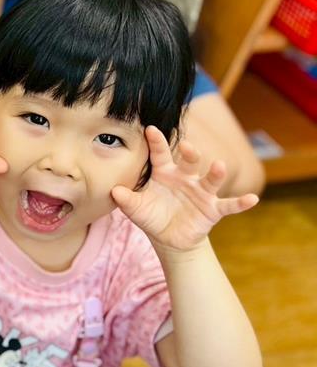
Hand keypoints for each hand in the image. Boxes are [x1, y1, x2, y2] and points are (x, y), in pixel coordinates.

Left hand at [111, 127, 258, 253]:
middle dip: (190, 153)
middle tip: (187, 146)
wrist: (169, 238)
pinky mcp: (213, 209)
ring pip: (210, 179)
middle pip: (189, 161)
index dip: (156, 142)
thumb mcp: (136, 209)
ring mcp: (201, 192)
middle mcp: (185, 178)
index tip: (150, 128)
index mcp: (164, 172)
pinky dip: (241, 203)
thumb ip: (126, 199)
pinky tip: (253, 200)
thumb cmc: (151, 216)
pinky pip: (229, 205)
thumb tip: (114, 191)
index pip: (160, 154)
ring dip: (215, 173)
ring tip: (219, 166)